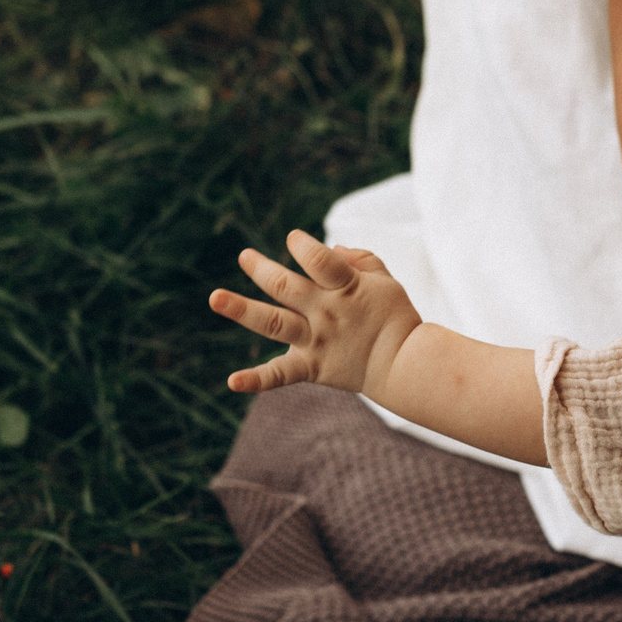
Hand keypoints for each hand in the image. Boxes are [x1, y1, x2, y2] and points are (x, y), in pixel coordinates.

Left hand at [209, 231, 422, 398]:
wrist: (405, 365)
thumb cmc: (396, 317)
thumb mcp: (386, 280)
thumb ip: (360, 259)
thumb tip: (332, 249)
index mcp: (346, 288)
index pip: (318, 260)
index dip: (302, 246)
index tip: (293, 240)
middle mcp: (325, 313)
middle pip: (285, 286)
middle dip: (260, 268)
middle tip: (244, 256)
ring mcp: (316, 341)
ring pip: (272, 322)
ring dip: (241, 309)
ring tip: (216, 297)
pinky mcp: (312, 367)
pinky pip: (280, 375)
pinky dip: (256, 380)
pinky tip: (232, 381)